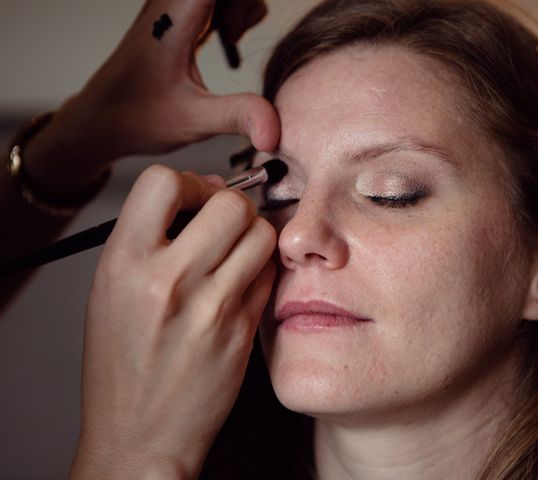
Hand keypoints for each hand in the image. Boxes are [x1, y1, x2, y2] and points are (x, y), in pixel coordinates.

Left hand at [26, 0, 276, 192]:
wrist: (103, 119)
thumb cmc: (138, 117)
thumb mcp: (194, 120)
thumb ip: (239, 116)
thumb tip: (275, 131)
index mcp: (175, 15)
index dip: (243, 5)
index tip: (243, 34)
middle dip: (244, 6)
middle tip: (235, 37)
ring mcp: (172, 2)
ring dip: (239, 6)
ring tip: (230, 40)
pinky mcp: (175, 10)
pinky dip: (230, 9)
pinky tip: (225, 37)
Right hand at [70, 165, 275, 477]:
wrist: (140, 433)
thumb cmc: (122, 363)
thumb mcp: (111, 290)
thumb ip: (151, 238)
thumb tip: (200, 193)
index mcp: (124, 264)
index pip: (164, 182)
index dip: (187, 182)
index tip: (193, 197)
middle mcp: (169, 281)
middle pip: (230, 204)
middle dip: (232, 204)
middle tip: (226, 220)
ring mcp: (212, 308)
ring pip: (262, 235)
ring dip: (254, 234)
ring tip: (237, 250)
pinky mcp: (243, 330)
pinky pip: (270, 274)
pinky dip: (263, 267)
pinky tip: (245, 280)